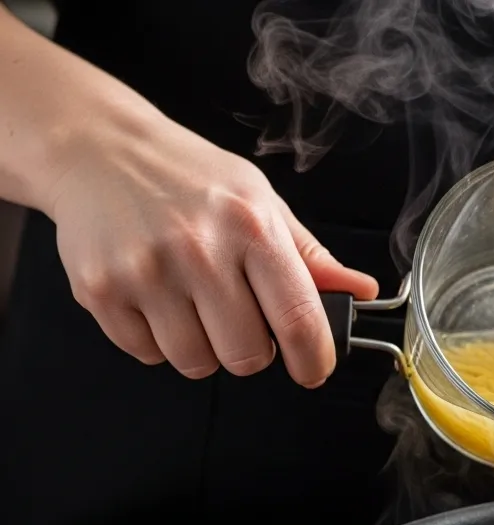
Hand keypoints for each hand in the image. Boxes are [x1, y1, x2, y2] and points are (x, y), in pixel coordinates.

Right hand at [45, 110, 376, 386]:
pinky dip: (156, 340)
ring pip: (196, 362)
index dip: (314, 359)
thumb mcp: (260, 201)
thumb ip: (310, 256)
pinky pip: (146, 354)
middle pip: (247, 355)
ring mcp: (146, 272)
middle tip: (239, 319)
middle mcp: (199, 249)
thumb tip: (360, 291)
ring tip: (192, 303)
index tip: (314, 369)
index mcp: (250, 227)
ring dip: (203, 348)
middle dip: (252, 350)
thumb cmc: (185, 175)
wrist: (95, 147)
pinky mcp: (99, 290)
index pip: (298, 318)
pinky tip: (155, 298)